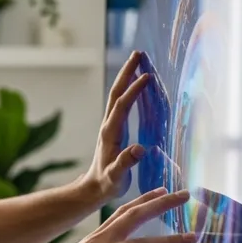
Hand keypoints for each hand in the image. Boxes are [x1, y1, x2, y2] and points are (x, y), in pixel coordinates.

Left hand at [84, 51, 149, 202]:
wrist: (94, 188)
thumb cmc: (107, 184)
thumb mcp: (116, 177)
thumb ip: (125, 163)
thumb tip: (139, 149)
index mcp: (110, 134)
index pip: (122, 106)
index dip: (134, 91)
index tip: (147, 76)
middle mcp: (108, 125)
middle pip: (116, 93)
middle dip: (127, 72)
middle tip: (138, 53)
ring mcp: (110, 126)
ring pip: (118, 95)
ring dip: (127, 77)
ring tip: (138, 60)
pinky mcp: (114, 129)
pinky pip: (122, 104)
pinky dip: (129, 89)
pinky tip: (137, 83)